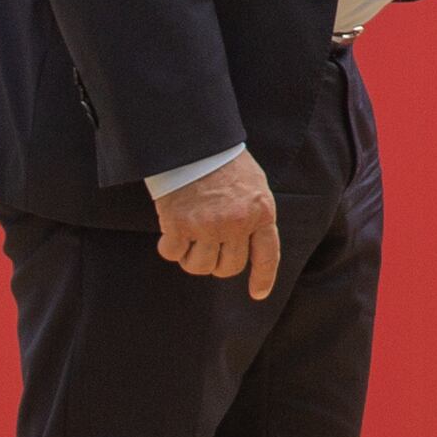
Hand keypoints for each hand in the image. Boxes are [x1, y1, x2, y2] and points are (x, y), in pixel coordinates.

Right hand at [157, 152, 282, 299]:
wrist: (194, 142)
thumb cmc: (224, 161)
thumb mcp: (254, 185)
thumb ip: (254, 214)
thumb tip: (249, 244)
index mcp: (261, 212)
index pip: (267, 255)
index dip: (263, 278)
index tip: (257, 294)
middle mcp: (238, 224)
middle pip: (229, 267)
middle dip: (217, 263)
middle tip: (207, 246)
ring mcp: (209, 226)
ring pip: (200, 266)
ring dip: (191, 257)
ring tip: (188, 237)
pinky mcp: (180, 225)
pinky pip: (173, 254)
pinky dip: (169, 247)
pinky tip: (169, 233)